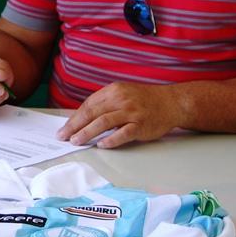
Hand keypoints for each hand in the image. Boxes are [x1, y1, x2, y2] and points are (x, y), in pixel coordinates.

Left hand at [56, 81, 183, 147]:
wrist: (172, 102)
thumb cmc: (145, 100)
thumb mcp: (123, 94)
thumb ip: (105, 103)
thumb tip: (83, 118)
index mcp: (113, 91)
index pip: (88, 105)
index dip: (74, 118)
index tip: (65, 128)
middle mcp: (121, 99)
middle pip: (92, 113)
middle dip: (75, 126)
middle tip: (63, 136)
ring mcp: (131, 112)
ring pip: (103, 123)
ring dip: (87, 133)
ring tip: (77, 141)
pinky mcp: (141, 125)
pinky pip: (122, 134)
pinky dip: (110, 140)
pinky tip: (101, 145)